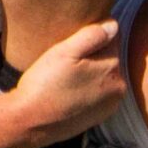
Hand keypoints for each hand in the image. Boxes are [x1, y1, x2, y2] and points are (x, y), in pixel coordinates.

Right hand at [8, 19, 128, 137]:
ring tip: (65, 76)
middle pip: (109, 56)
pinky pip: (97, 92)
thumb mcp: (64, 51)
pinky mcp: (99, 117)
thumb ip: (93, 35)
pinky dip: (87, 88)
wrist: (29, 123)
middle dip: (92, 53)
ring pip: (103, 74)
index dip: (92, 33)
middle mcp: (118, 88)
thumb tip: (113, 25)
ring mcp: (110, 105)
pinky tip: (68, 90)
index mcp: (112, 68)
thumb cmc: (44, 84)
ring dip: (90, 71)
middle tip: (66, 60)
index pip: (112, 35)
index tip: (73, 42)